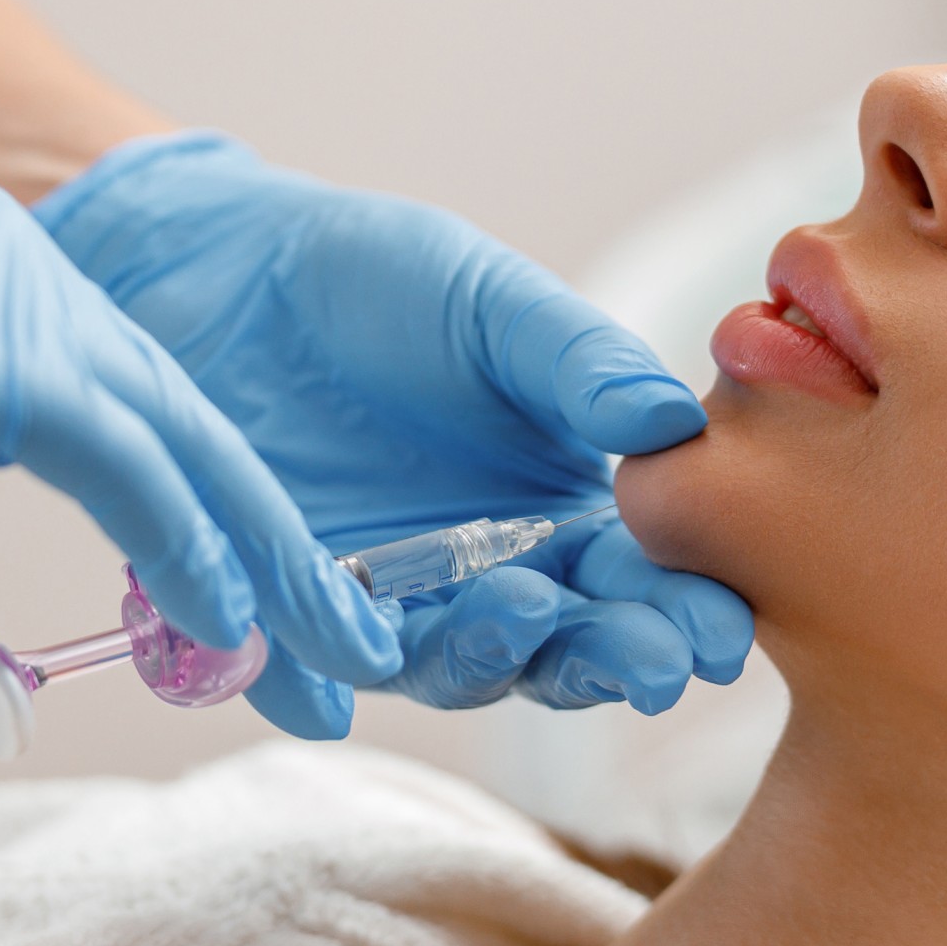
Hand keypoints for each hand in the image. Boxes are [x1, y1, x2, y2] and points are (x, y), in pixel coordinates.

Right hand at [0, 41, 400, 804]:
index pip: (138, 431)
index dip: (212, 541)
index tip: (260, 650)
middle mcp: (15, 278)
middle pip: (194, 435)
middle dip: (280, 565)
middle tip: (355, 677)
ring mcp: (0, 293)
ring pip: (185, 443)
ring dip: (268, 566)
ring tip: (337, 671)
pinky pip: (122, 452)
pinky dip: (188, 540)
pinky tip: (235, 623)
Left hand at [36, 134, 752, 733]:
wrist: (225, 271)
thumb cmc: (376, 279)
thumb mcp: (494, 304)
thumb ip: (582, 363)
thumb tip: (677, 422)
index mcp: (568, 509)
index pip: (646, 582)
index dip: (688, 614)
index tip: (721, 634)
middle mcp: (498, 577)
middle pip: (571, 648)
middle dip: (617, 659)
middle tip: (656, 662)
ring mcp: (399, 605)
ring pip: (464, 669)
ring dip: (503, 655)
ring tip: (522, 607)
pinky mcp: (297, 612)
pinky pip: (324, 663)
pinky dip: (340, 674)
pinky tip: (356, 668)